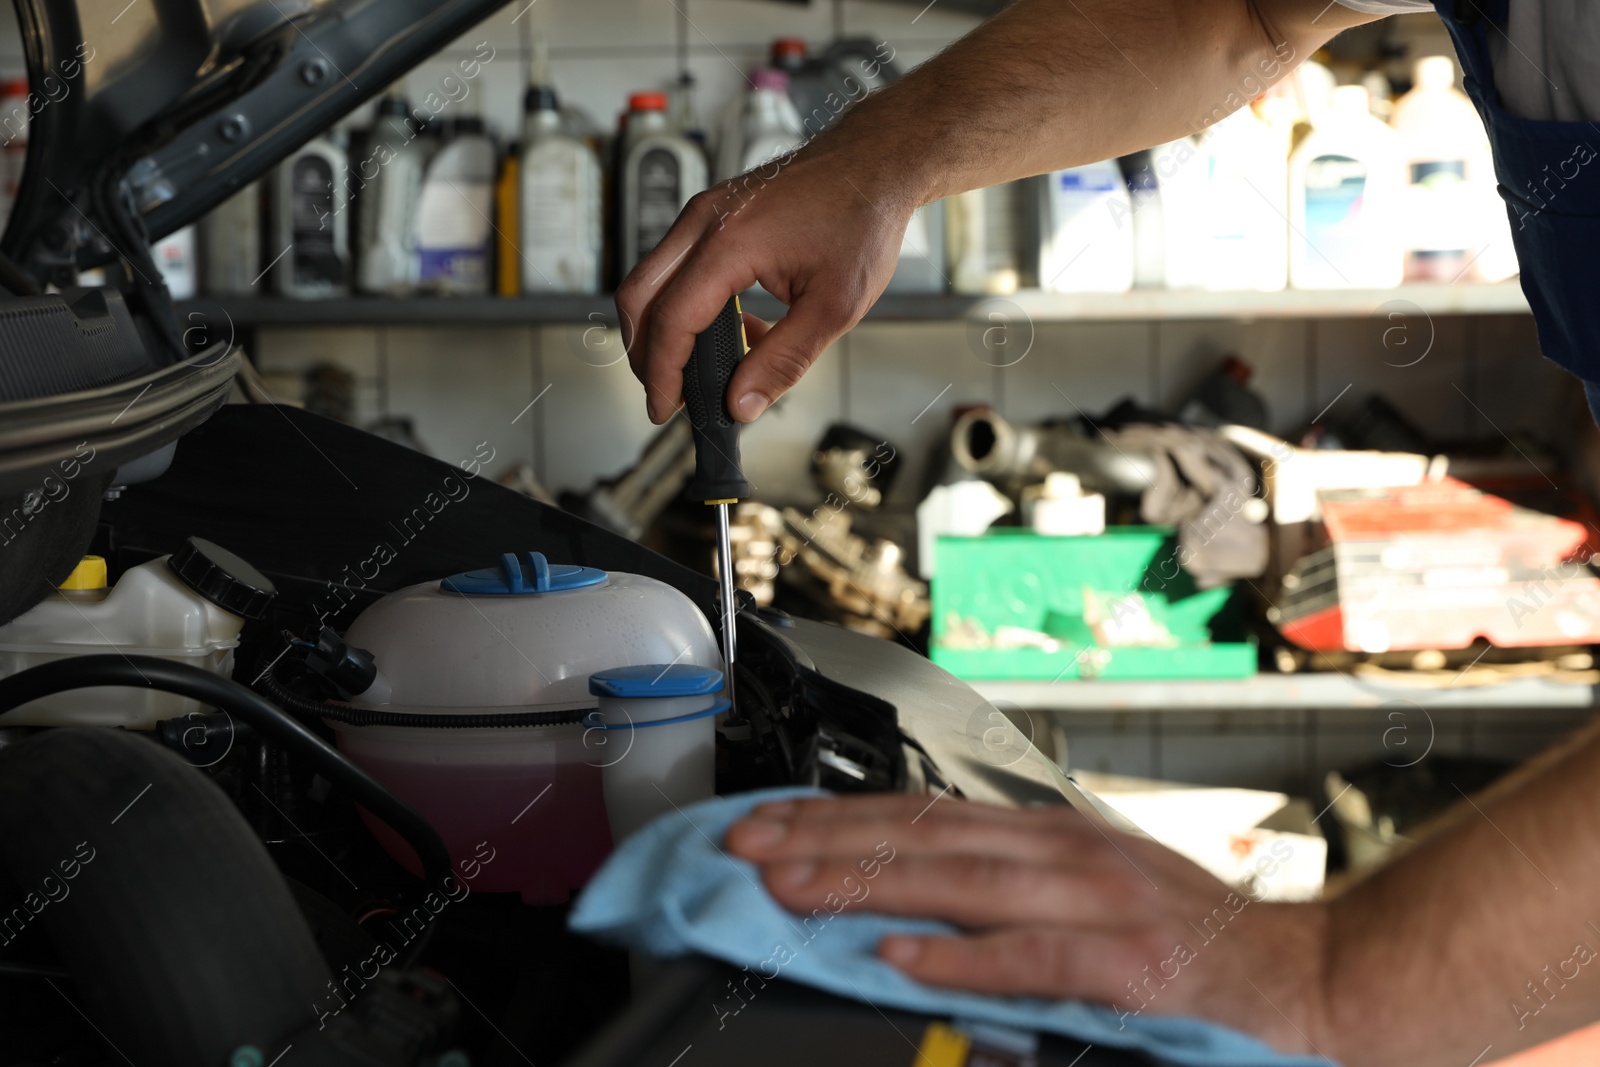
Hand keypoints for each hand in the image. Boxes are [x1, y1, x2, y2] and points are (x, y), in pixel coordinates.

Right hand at [616, 143, 914, 423]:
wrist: (873, 163)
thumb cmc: (862, 219)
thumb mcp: (835, 306)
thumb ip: (783, 360)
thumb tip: (741, 404)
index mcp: (730, 241)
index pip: (672, 319)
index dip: (662, 374)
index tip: (664, 409)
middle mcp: (704, 220)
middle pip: (640, 297)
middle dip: (645, 355)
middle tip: (668, 396)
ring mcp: (704, 212)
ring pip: (652, 280)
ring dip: (663, 330)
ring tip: (696, 372)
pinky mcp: (712, 213)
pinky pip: (678, 264)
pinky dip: (686, 304)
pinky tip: (730, 332)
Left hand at [725, 794, 1332, 1057]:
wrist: (1310, 978)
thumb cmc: (1196, 940)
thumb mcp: (1094, 894)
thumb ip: (1009, 895)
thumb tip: (913, 911)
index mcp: (1052, 836)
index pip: (921, 814)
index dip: (837, 818)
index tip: (767, 824)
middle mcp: (1067, 854)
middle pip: (922, 838)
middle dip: (822, 842)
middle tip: (743, 848)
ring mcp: (1099, 905)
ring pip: (959, 883)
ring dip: (864, 885)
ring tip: (788, 890)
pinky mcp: (1129, 967)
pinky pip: (1030, 958)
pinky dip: (961, 956)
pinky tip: (901, 959)